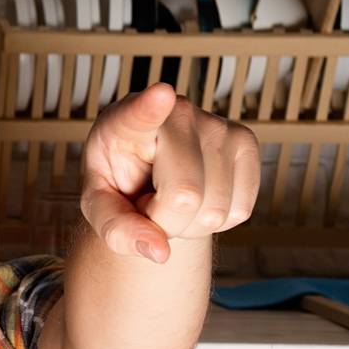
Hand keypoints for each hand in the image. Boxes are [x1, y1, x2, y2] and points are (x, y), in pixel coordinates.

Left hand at [80, 83, 260, 263]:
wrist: (150, 172)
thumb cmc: (119, 182)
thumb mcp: (101, 207)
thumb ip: (117, 230)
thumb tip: (159, 253)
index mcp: (125, 122)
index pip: (140, 114)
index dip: (150, 108)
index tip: (161, 95)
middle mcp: (178, 114)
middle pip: (185, 196)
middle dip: (165, 220)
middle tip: (149, 201)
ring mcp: (219, 125)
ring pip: (215, 210)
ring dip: (190, 222)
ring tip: (171, 196)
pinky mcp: (248, 142)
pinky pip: (239, 210)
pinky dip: (217, 220)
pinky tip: (199, 196)